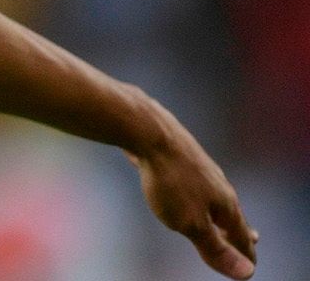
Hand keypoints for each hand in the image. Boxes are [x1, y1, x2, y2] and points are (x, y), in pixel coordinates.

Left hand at [131, 124, 258, 278]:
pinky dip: (200, 194)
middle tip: (252, 240)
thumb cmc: (169, 181)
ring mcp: (201, 169)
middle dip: (239, 231)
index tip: (249, 268)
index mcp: (225, 204)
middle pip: (232, 214)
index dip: (244, 255)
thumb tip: (246, 273)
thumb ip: (215, 247)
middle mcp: (219, 185)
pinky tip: (192, 187)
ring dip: (221, 211)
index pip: (240, 237)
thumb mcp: (191, 223)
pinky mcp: (181, 158)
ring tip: (222, 218)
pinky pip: (195, 182)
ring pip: (215, 196)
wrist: (149, 133)